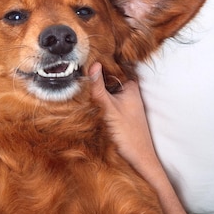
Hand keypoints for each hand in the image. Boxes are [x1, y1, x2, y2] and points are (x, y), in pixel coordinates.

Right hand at [88, 62, 193, 213]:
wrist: (138, 161)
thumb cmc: (128, 135)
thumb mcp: (109, 108)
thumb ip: (99, 87)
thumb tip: (93, 65)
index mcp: (131, 86)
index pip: (115, 65)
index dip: (102, 58)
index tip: (86, 52)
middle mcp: (128, 92)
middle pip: (109, 76)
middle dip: (96, 72)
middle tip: (76, 64)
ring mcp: (123, 102)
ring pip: (106, 88)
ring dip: (94, 86)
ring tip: (76, 78)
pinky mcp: (118, 113)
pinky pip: (105, 99)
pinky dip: (96, 97)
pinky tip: (83, 98)